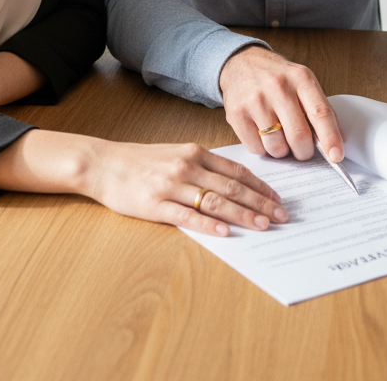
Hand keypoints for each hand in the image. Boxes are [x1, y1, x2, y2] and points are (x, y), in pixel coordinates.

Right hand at [80, 138, 287, 236]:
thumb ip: (203, 165)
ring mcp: (172, 185)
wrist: (104, 164)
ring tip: (263, 226)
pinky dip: (208, 224)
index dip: (260, 185)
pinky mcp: (156, 204)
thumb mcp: (176, 153)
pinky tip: (225, 232)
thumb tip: (234, 181)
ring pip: (215, 201)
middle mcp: (187, 166)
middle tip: (282, 216)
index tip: (278, 198)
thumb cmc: (141, 161)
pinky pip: (187, 216)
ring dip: (243, 214)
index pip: (236, 170)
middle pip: (232, 187)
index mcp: (195, 153)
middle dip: (260, 203)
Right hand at [218, 46, 343, 162]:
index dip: (330, 138)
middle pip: (299, 136)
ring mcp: (255, 100)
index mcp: (301, 78)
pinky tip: (262, 133)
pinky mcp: (237, 114)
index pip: (320, 113)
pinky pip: (256, 148)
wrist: (241, 62)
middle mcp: (278, 87)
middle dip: (304, 152)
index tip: (336, 157)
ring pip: (277, 147)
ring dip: (282, 151)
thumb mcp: (302, 82)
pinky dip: (263, 148)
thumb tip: (335, 144)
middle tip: (302, 150)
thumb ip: (319, 109)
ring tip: (279, 136)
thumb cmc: (278, 77)